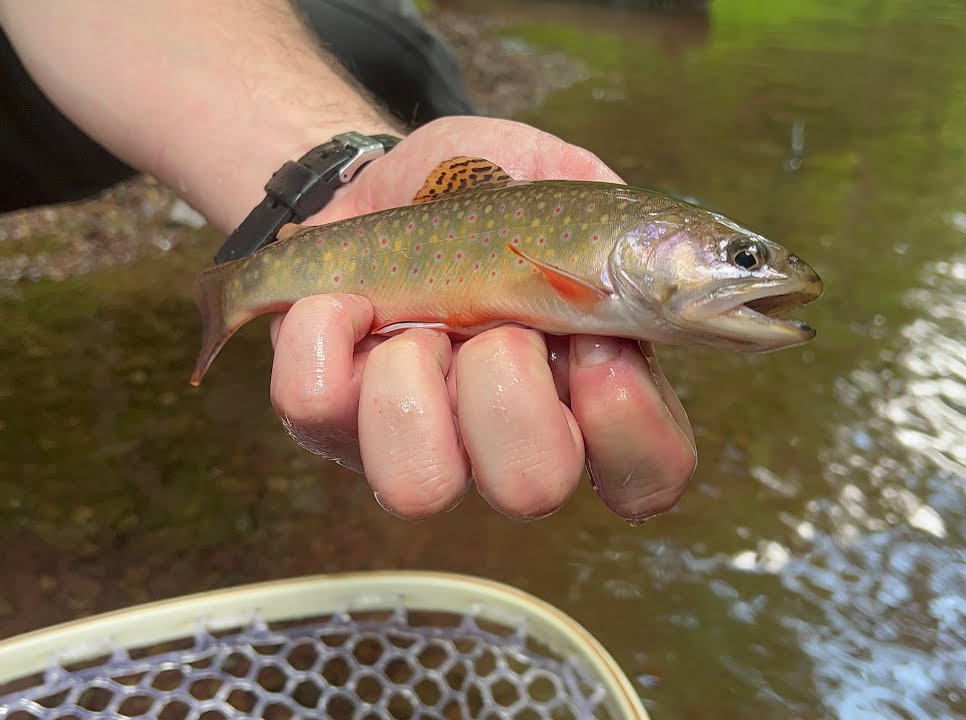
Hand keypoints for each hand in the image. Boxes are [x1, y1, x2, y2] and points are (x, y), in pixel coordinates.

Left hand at [268, 117, 696, 521]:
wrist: (376, 180)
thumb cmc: (481, 189)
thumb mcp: (556, 177)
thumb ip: (612, 219)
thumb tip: (649, 263)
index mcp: (586, 393)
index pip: (645, 477)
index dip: (626, 426)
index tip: (598, 345)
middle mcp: (505, 439)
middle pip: (529, 488)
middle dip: (507, 386)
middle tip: (494, 321)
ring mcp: (416, 441)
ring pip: (420, 484)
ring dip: (412, 375)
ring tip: (414, 317)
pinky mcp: (330, 423)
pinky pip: (317, 409)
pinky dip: (325, 330)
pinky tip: (346, 299)